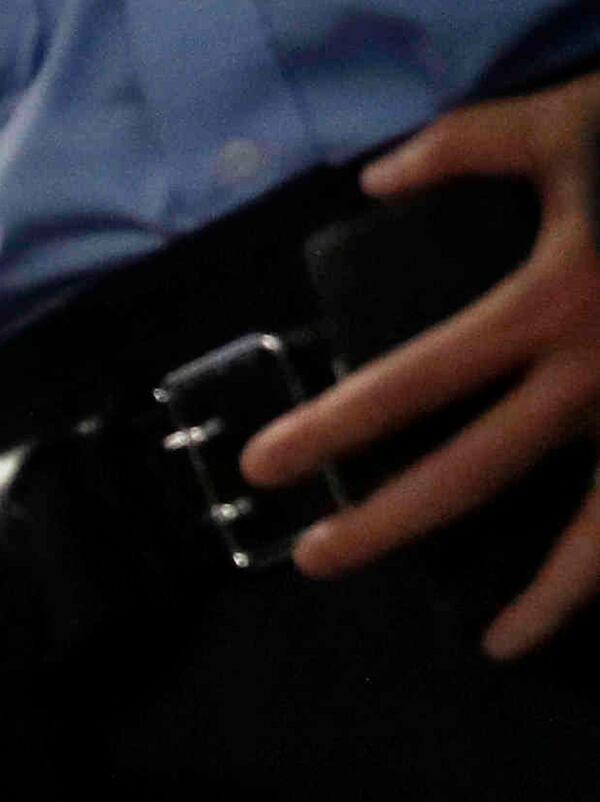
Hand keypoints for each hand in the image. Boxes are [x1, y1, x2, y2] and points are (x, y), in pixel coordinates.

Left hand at [247, 74, 599, 656]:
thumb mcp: (575, 123)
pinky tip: (592, 603)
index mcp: (551, 302)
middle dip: (387, 526)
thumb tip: (376, 180)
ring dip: (551, 599)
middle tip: (317, 561)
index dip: (330, 429)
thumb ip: (471, 144)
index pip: (413, 383)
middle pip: (475, 475)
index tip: (264, 467)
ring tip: (496, 647)